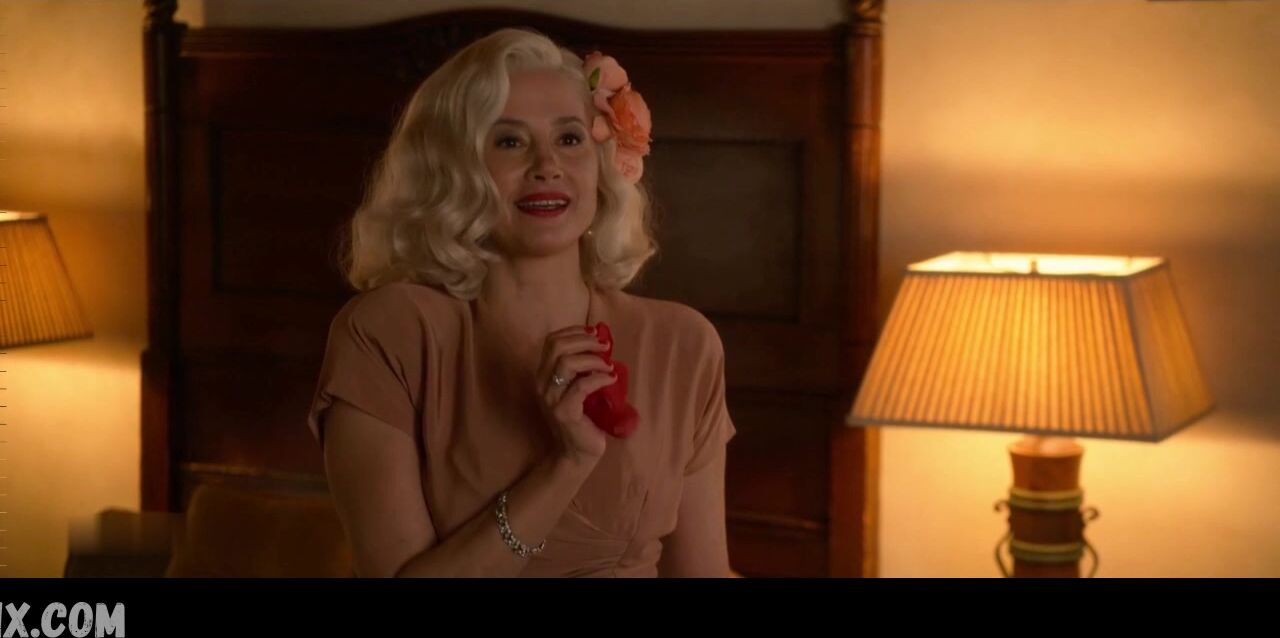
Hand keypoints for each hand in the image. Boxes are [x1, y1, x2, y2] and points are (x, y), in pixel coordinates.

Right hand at [535, 325, 616, 463]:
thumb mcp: (578, 387)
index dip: (573, 332)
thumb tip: (600, 341)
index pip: (551, 341)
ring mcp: (551, 399)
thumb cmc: (583, 418)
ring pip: (567, 364)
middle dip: (585, 341)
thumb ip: (582, 367)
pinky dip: (599, 378)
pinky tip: (611, 379)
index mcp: (543, 374)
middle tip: (605, 346)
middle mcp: (542, 384)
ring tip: (609, 365)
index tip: (595, 331)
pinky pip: (582, 386)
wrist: (578, 453)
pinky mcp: (564, 412)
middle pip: (557, 347)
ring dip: (593, 360)